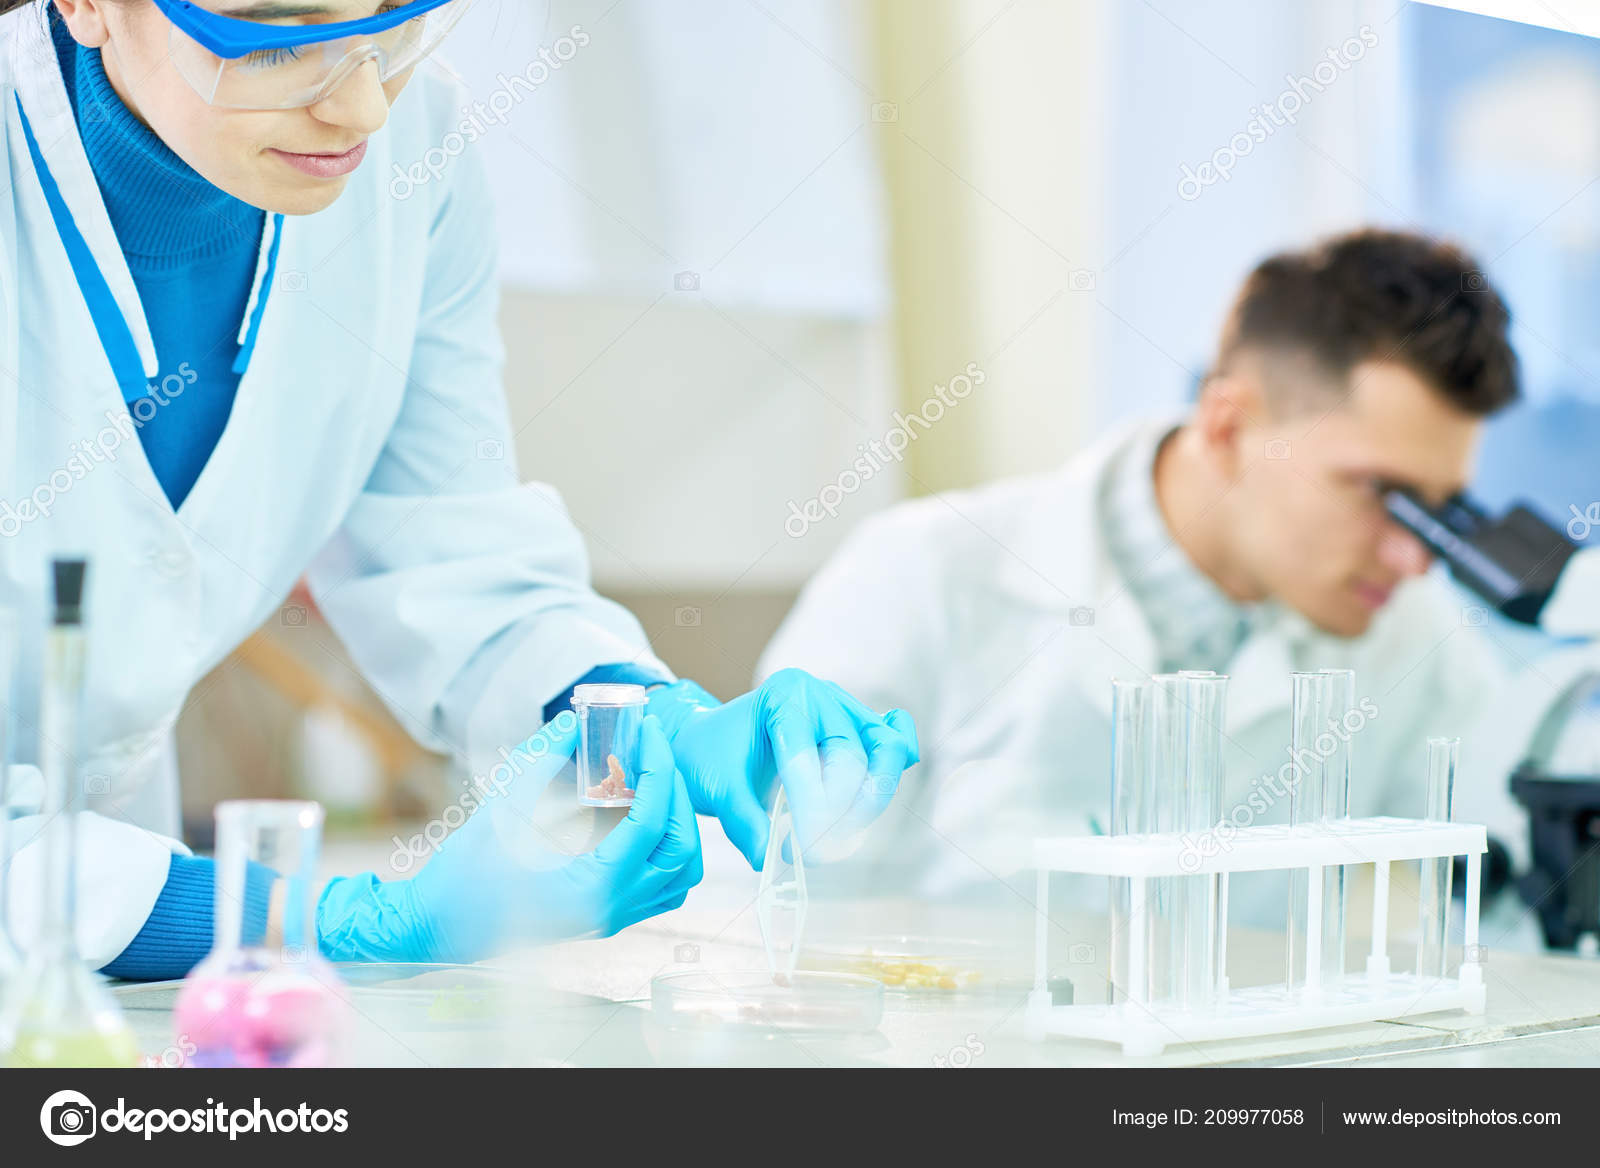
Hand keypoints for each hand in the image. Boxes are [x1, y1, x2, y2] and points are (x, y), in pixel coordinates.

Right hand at [317, 715, 701, 962]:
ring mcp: (614, 919)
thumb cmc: (465, 874)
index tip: (651, 731)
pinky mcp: (608, 918)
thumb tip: (572, 722)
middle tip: (655, 751)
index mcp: (593, 885)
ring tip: (654, 782)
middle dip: (676, 793)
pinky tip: (641, 817)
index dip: (658, 768)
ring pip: (680, 874)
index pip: (651, 820)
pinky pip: (661, 888)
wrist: (441, 926)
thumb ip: (541, 762)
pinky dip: (666, 850)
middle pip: (681, 850)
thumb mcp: (502, 811)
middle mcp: (614, 909)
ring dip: (678, 824)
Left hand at [647, 669, 918, 866]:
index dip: (810, 805)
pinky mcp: (860, 730)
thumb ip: (742, 821)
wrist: (708, 741)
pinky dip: (892, 770)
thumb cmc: (710, 756)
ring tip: (834, 839)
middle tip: (813, 852)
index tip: (798, 849)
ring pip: (886, 751)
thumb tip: (766, 857)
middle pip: (857, 753)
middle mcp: (822, 695)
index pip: (809, 752)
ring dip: (869, 802)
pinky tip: (874, 798)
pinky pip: (894, 744)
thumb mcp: (715, 787)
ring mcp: (846, 709)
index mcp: (785, 695)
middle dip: (841, 811)